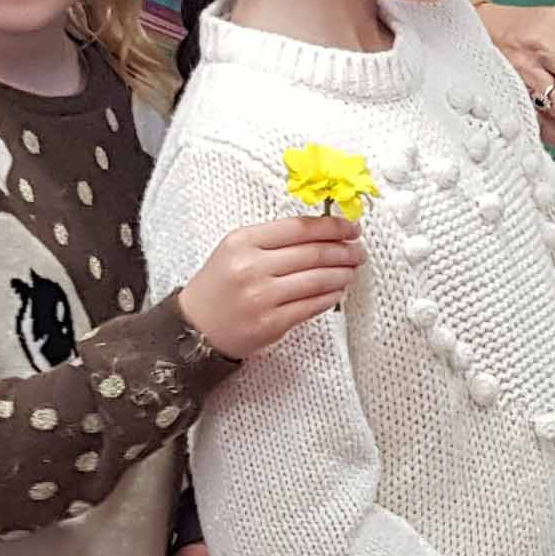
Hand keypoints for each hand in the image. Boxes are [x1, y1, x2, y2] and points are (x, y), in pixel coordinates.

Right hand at [180, 216, 364, 358]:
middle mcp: (251, 266)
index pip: (299, 228)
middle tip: (359, 251)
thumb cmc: (219, 286)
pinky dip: (330, 297)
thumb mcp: (236, 250)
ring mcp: (261, 297)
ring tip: (351, 271)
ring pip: (317, 280)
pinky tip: (338, 291)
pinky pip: (311, 306)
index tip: (351, 228)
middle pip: (313, 253)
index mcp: (243, 241)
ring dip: (342, 274)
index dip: (332, 227)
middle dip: (344, 251)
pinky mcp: (270, 323)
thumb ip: (273, 240)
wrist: (195, 328)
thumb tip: (323, 234)